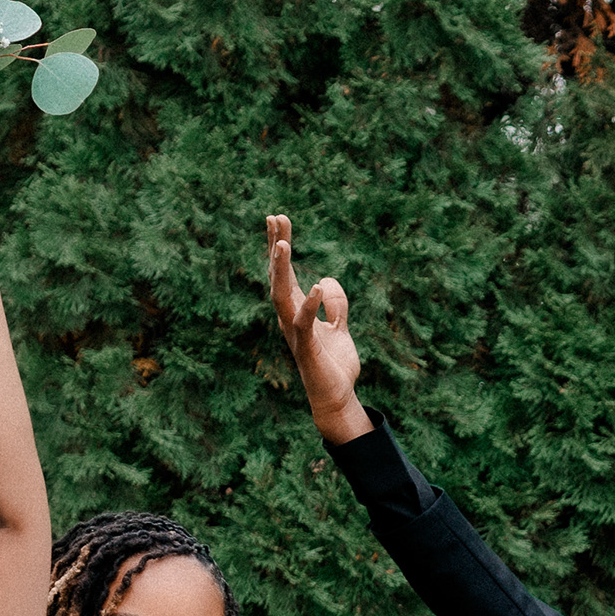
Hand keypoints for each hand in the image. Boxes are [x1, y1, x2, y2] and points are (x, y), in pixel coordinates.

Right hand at [267, 215, 371, 442]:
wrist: (336, 397)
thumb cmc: (333, 364)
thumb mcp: (340, 328)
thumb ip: (335, 305)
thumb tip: (326, 280)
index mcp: (296, 310)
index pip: (286, 273)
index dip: (280, 246)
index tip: (278, 218)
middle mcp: (290, 318)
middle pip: (278, 277)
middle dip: (275, 247)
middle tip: (274, 217)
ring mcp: (296, 333)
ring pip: (281, 296)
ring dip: (281, 270)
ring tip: (282, 244)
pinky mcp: (307, 349)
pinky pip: (305, 323)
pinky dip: (311, 304)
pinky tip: (317, 285)